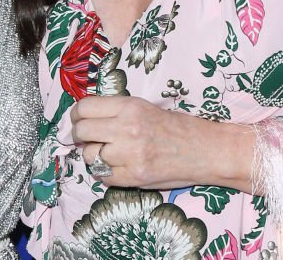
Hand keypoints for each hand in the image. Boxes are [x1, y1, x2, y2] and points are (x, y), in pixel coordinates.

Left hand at [71, 95, 214, 188]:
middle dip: (79, 136)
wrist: (205, 149)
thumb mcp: (144, 107)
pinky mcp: (134, 177)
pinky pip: (102, 176)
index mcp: (129, 106)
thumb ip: (116, 112)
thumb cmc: (175, 127)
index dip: (76, 115)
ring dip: (93, 155)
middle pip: (82, 131)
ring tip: (106, 153)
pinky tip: (116, 167)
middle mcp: (127, 128)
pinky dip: (104, 173)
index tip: (78, 120)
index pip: (85, 108)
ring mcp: (130, 154)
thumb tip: (84, 119)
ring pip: (89, 156)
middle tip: (86, 138)